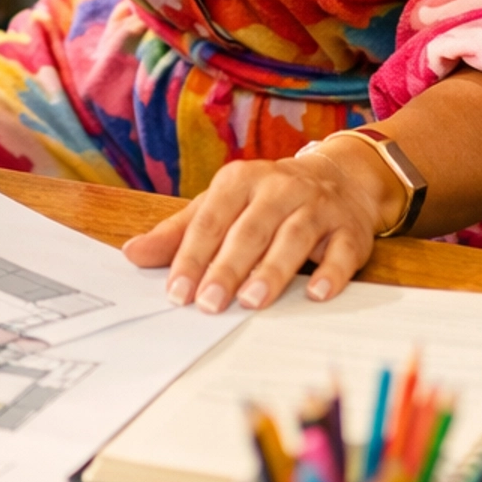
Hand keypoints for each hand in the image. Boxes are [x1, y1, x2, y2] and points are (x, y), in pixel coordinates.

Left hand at [121, 140, 395, 312]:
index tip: (176, 292)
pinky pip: (341, 252)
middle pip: (250, 230)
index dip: (192, 256)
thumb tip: (131, 254)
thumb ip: (178, 232)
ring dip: (272, 271)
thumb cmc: (266, 200)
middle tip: (209, 303)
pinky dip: (330, 273)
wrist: (339, 178)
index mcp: (241, 180)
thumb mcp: (220, 206)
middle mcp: (279, 188)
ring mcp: (317, 207)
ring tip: (252, 301)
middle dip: (227, 268)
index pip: (211, 220)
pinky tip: (317, 295)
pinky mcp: (350, 230)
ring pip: (293, 238)